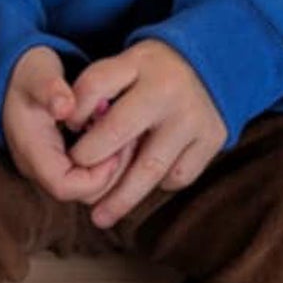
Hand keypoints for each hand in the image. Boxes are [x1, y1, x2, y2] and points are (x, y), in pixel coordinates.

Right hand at [1, 45, 130, 205]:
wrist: (16, 77)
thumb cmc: (29, 74)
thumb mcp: (38, 73)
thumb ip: (50, 88)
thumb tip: (65, 107)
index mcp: (31, 150)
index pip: (64, 186)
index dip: (96, 175)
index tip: (117, 147)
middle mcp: (39, 167)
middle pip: (82, 194)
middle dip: (111, 173)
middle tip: (130, 142)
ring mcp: (51, 167)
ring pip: (90, 190)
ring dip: (113, 169)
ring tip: (127, 138)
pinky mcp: (62, 163)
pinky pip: (90, 177)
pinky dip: (108, 163)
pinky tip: (120, 139)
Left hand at [61, 40, 227, 228]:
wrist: (208, 65)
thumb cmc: (150, 74)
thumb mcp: (122, 66)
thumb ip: (94, 93)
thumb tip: (72, 133)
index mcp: (138, 64)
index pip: (93, 87)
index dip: (74, 112)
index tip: (68, 133)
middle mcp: (167, 89)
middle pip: (116, 135)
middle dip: (90, 164)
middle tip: (76, 190)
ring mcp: (193, 115)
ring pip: (149, 169)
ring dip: (121, 198)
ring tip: (100, 218)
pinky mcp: (214, 137)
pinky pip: (178, 175)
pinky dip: (160, 183)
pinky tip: (147, 181)